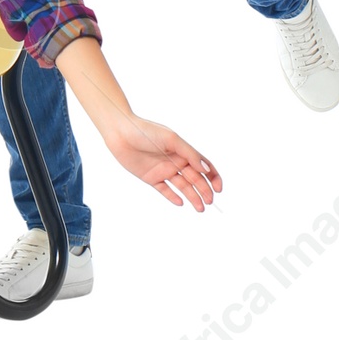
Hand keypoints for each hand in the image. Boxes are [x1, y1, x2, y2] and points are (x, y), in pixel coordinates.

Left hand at [102, 116, 220, 209]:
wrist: (120, 132)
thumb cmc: (146, 131)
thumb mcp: (171, 139)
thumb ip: (189, 154)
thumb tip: (206, 170)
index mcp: (182, 150)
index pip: (203, 165)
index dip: (213, 177)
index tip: (219, 188)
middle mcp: (175, 161)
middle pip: (195, 178)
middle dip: (204, 190)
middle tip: (209, 201)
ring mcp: (163, 170)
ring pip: (182, 186)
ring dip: (193, 197)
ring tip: (200, 208)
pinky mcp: (151, 177)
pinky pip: (164, 190)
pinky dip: (172, 197)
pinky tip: (180, 202)